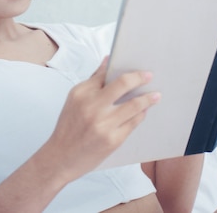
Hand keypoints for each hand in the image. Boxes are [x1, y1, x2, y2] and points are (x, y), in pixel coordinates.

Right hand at [43, 57, 160, 181]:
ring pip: (134, 105)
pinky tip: (144, 112)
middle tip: (149, 76)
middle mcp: (92, 106)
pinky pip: (133, 122)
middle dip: (140, 78)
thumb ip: (92, 81)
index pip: (107, 74)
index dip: (125, 70)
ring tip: (155, 95)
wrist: (61, 157)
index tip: (138, 68)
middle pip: (123, 84)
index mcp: (82, 93)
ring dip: (148, 99)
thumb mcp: (74, 100)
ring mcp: (104, 124)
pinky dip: (140, 115)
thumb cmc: (69, 127)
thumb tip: (108, 60)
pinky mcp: (113, 140)